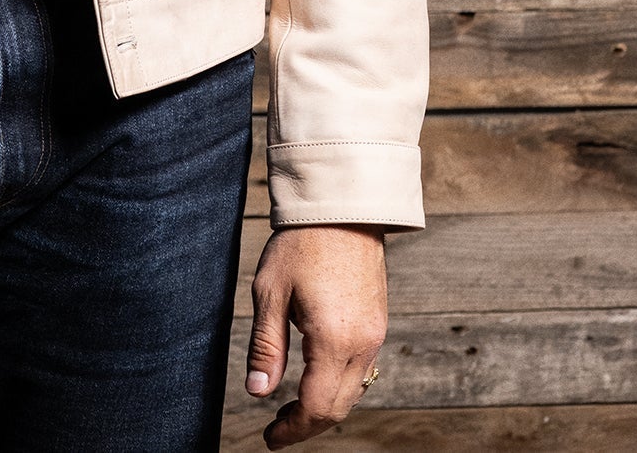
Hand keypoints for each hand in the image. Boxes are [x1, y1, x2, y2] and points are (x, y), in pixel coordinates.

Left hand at [246, 222, 386, 446]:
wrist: (344, 207)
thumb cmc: (301, 244)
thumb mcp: (271, 292)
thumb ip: (266, 346)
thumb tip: (257, 393)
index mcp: (334, 339)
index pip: (316, 407)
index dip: (292, 430)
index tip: (269, 439)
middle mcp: (363, 344)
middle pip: (338, 408)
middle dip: (308, 425)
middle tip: (276, 428)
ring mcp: (375, 335)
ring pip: (354, 392)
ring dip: (324, 407)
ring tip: (290, 408)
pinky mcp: (378, 323)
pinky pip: (362, 370)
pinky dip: (338, 386)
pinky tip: (315, 378)